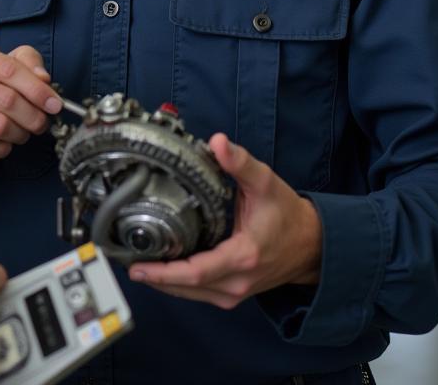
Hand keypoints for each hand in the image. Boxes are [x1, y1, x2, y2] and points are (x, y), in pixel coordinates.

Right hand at [0, 43, 61, 175]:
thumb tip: (45, 80)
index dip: (38, 90)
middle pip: (9, 101)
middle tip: (41, 123)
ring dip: (21, 134)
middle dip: (34, 117)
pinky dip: (3, 149)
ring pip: (0, 127)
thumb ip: (26, 64)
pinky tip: (3, 142)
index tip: (55, 104)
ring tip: (23, 132)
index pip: (11, 70)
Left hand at [127, 134, 321, 308]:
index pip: (197, 271)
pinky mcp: (234, 292)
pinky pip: (200, 293)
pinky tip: (161, 270)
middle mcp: (238, 280)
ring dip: (164, 282)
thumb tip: (217, 142)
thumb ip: (239, 162)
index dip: (165, 272)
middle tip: (124, 262)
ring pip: (192, 294)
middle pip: (187, 287)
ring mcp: (236, 291)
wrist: (313, 244)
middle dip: (155, 277)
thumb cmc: (288, 214)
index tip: (138, 267)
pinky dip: (179, 284)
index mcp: (243, 255)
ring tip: (136, 265)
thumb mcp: (265, 182)